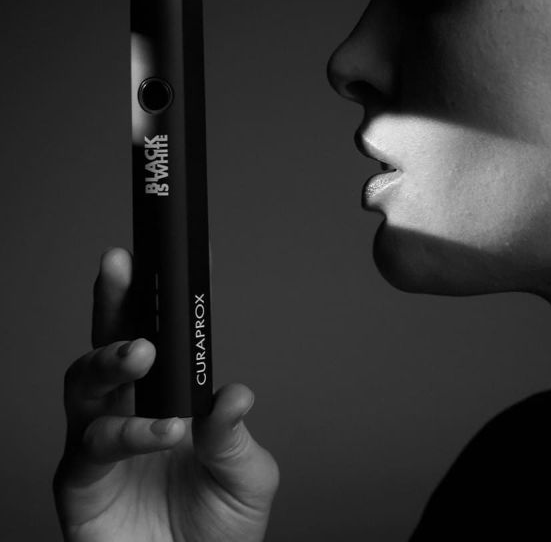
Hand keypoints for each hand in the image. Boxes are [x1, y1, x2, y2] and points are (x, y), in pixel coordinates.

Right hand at [53, 247, 278, 541]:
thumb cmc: (221, 527)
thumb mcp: (247, 475)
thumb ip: (235, 436)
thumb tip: (234, 393)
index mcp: (170, 399)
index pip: (158, 337)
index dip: (153, 299)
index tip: (160, 259)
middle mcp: (129, 412)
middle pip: (108, 343)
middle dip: (111, 300)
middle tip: (121, 268)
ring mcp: (99, 446)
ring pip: (84, 385)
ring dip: (111, 360)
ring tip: (142, 353)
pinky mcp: (80, 486)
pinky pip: (91, 447)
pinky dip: (128, 433)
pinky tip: (163, 431)